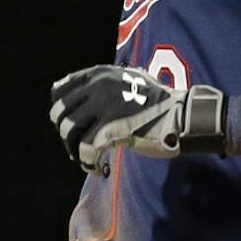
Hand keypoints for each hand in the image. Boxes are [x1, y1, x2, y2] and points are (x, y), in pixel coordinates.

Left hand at [50, 66, 223, 171]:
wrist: (181, 115)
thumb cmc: (156, 101)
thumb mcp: (127, 79)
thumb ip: (99, 83)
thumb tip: (60, 88)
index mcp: (99, 74)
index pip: (59, 91)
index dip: (60, 112)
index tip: (72, 126)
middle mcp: (98, 86)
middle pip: (59, 113)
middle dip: (65, 133)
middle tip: (78, 145)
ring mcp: (104, 106)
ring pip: (69, 131)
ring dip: (73, 149)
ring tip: (85, 157)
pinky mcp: (112, 128)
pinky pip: (84, 149)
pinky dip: (86, 161)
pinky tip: (94, 166)